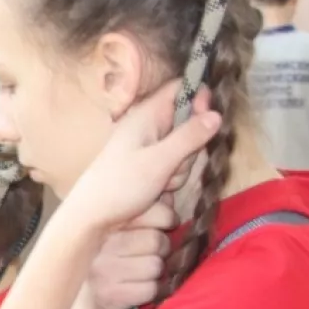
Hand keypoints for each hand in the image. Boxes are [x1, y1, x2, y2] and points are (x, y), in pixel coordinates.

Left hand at [65, 82, 220, 233]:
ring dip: (179, 172)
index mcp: (146, 115)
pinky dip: (170, 183)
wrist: (91, 221)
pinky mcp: (150, 171)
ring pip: (185, 153)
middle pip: (189, 125)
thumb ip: (189, 137)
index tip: (208, 118)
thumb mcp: (159, 161)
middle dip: (189, 149)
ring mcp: (150, 151)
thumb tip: (217, 114)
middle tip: (171, 167)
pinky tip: (154, 194)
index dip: (200, 98)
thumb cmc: (119, 186)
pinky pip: (174, 172)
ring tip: (158, 185)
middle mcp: (148, 129)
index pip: (181, 88)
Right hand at [86, 202, 180, 308]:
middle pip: (158, 241)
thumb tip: (167, 193)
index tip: (163, 227)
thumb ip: (148, 211)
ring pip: (155, 267)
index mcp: (108, 223)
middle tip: (146, 255)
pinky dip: (149, 292)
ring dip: (154, 273)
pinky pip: (150, 290)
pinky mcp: (109, 294)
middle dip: (160, 251)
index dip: (167, 220)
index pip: (158, 213)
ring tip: (138, 273)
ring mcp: (103, 270)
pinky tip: (134, 289)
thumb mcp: (126, 231)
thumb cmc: (113, 260)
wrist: (85, 301)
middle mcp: (102, 244)